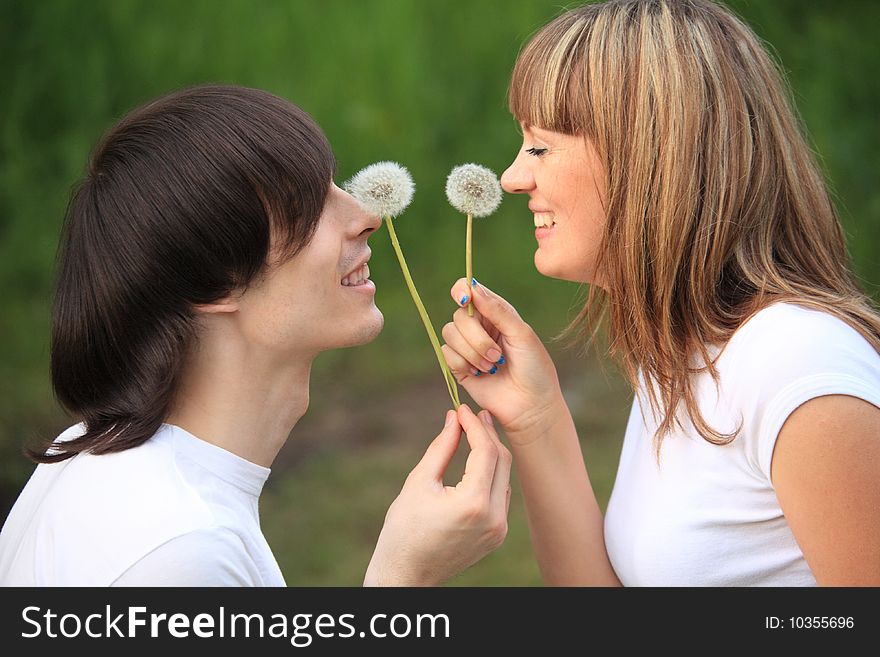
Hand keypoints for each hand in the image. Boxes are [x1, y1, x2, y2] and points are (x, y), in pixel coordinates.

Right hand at [364, 405, 511, 585]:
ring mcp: (499, 530)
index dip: (475, 425)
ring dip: (492, 454)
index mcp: (473, 503)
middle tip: (473, 415)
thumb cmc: (404, 529)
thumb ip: (441, 447)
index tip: (462, 409)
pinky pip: (502, 496)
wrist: (406, 575)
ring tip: (475, 434)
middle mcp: (494, 517)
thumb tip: (454, 418)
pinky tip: (478, 463)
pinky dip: (492, 476)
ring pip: (505, 478)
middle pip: (502, 461)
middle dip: (488, 435)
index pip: (485, 450)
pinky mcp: (497, 536)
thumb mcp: (419, 482)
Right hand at [441, 278, 565, 438]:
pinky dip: (463, 364)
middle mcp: (479, 326)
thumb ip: (498, 310)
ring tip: (493, 366)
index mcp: (495, 313)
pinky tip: (480, 374)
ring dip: (472, 352)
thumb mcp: (521, 334)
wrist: (530, 405)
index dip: (461, 291)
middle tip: (498, 355)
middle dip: (476, 337)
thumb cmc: (534, 368)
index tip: (465, 300)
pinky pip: (446, 354)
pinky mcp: (458, 366)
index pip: (468, 291)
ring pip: (449, 334)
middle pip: (458, 316)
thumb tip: (473, 288)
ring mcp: (467, 346)